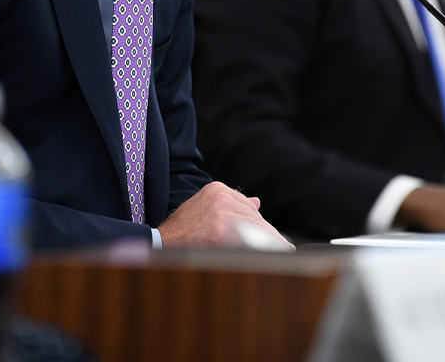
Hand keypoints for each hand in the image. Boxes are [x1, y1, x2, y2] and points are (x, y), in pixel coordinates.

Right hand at [157, 181, 293, 249]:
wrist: (160, 244)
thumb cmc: (183, 230)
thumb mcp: (205, 207)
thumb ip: (231, 204)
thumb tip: (257, 202)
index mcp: (217, 189)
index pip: (248, 207)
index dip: (262, 225)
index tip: (275, 238)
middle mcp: (221, 197)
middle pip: (255, 218)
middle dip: (268, 235)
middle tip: (285, 248)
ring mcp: (221, 213)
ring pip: (256, 228)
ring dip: (270, 243)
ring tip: (283, 253)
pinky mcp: (221, 231)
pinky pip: (250, 240)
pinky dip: (265, 249)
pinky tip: (276, 254)